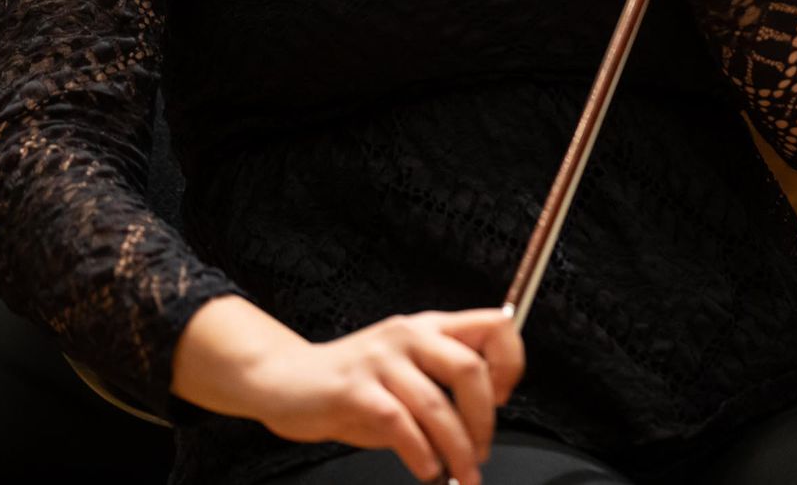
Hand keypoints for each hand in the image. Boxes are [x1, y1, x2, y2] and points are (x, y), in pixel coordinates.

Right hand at [175, 299, 523, 483]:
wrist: (286, 380)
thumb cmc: (353, 384)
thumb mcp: (405, 373)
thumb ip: (442, 388)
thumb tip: (480, 426)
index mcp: (429, 327)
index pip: (493, 326)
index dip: (510, 362)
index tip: (504, 398)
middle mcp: (409, 335)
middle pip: (469, 368)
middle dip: (483, 420)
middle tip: (481, 452)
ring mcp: (380, 360)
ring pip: (435, 405)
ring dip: (456, 448)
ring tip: (461, 472)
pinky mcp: (353, 390)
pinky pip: (400, 424)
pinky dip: (420, 453)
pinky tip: (426, 469)